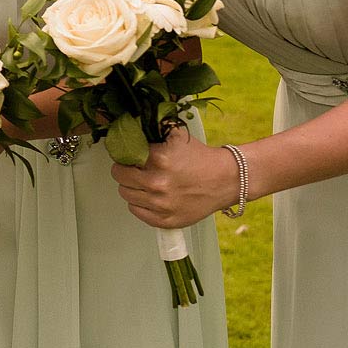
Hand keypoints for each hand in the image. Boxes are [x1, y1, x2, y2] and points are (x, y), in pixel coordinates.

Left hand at [110, 123, 240, 227]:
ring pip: (125, 193)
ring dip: (132, 186)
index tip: (131, 155)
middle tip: (137, 168)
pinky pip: (135, 210)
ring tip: (146, 182)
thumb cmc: (201, 158)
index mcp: (159, 159)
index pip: (122, 156)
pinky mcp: (165, 220)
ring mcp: (161, 204)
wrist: (227, 180)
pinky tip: (151, 196)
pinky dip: (140, 203)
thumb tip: (129, 127)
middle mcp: (158, 183)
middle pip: (119, 175)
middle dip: (125, 169)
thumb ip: (152, 130)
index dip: (126, 154)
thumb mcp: (177, 137)